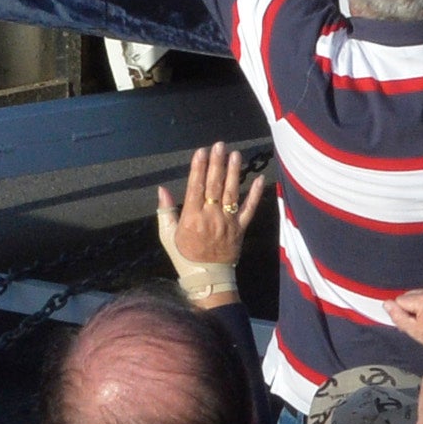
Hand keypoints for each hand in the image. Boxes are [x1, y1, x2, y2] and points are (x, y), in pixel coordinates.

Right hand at [154, 142, 266, 275]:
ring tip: (235, 154)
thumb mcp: (168, 236)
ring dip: (234, 172)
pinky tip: (260, 179)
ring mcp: (227, 222)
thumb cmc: (184, 255)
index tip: (201, 151)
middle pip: (214, 186)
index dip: (198, 168)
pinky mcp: (240, 228)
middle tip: (219, 145)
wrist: (206, 278)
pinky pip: (249, 209)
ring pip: (232, 193)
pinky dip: (256, 194)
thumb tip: (162, 189)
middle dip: (217, 163)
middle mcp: (210, 217)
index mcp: (191, 218)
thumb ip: (166, 211)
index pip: (196, 187)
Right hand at [388, 284, 422, 375]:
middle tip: (422, 324)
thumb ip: (397, 316)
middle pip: (410, 295)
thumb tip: (386, 303)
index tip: (414, 324)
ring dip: (422, 304)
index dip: (403, 314)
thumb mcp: (413, 331)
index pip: (399, 300)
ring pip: (422, 293)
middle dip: (412, 307)